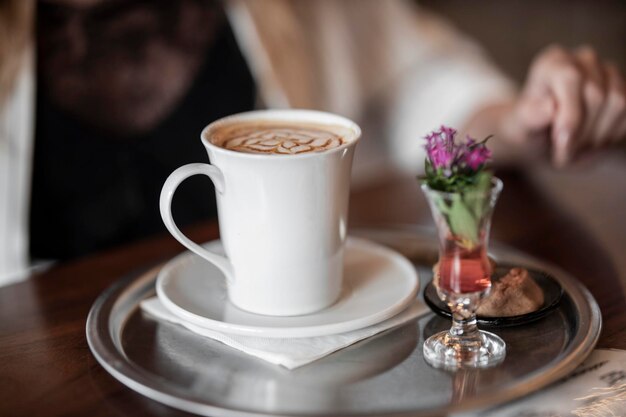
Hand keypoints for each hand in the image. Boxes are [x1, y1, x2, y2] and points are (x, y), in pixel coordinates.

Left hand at [505, 45, 625, 165]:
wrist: (543, 135)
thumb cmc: (529, 127)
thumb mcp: (521, 126)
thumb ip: (531, 116)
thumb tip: (550, 107)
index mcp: (553, 62)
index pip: (571, 79)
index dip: (570, 117)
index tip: (560, 146)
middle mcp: (583, 59)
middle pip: (597, 96)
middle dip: (582, 134)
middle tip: (563, 156)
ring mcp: (609, 72)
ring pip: (619, 104)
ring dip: (598, 137)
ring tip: (575, 149)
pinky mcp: (625, 89)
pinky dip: (612, 136)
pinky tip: (591, 143)